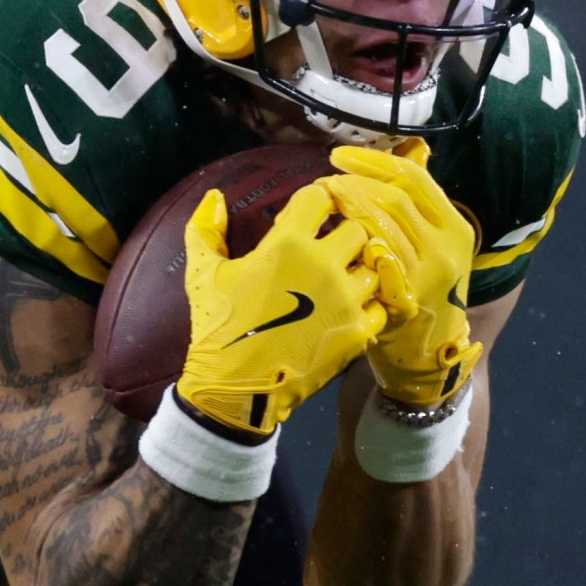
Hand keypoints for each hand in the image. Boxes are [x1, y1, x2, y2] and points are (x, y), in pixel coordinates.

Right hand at [176, 183, 384, 435]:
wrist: (235, 389)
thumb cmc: (218, 327)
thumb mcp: (203, 273)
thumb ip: (205, 228)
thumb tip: (214, 196)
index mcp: (286, 244)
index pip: (321, 197)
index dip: (317, 201)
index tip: (311, 213)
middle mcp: (323, 264)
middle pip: (358, 228)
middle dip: (344, 233)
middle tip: (329, 247)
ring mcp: (345, 299)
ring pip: (376, 265)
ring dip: (361, 269)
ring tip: (341, 280)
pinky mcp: (358, 330)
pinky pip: (382, 304)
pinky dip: (370, 304)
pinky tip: (349, 309)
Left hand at [323, 140, 479, 407]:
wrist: (429, 351)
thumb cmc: (419, 289)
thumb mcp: (427, 245)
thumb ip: (411, 208)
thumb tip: (386, 161)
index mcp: (454, 225)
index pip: (413, 178)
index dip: (373, 162)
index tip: (338, 156)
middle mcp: (447, 246)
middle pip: (395, 198)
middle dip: (353, 184)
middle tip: (324, 183)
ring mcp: (428, 275)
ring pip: (383, 227)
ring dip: (347, 210)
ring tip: (323, 203)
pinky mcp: (407, 300)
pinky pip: (379, 264)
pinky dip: (357, 247)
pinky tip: (336, 239)